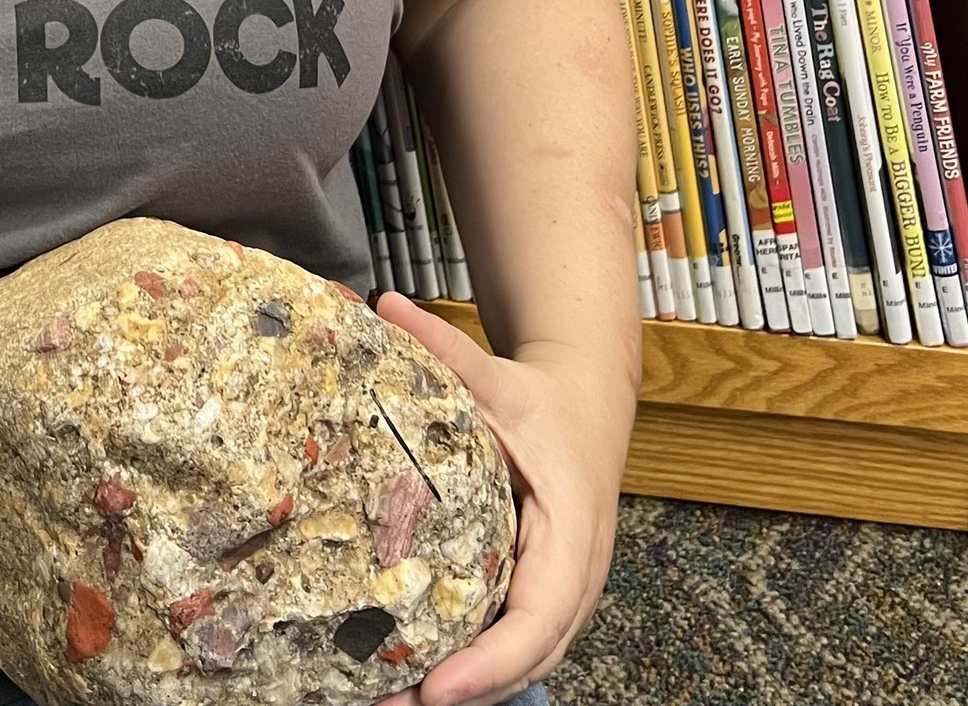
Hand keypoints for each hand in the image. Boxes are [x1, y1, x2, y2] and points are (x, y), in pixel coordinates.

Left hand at [373, 294, 629, 705]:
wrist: (587, 407)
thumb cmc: (541, 399)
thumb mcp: (496, 374)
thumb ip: (443, 345)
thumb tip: (380, 302)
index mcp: (570, 533)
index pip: (538, 617)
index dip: (490, 661)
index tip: (436, 688)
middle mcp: (575, 577)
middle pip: (528, 657)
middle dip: (468, 692)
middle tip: (391, 705)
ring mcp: (562, 593)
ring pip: (522, 661)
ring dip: (468, 690)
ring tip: (388, 703)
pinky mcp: (541, 595)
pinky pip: (513, 643)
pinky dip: (473, 669)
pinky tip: (415, 678)